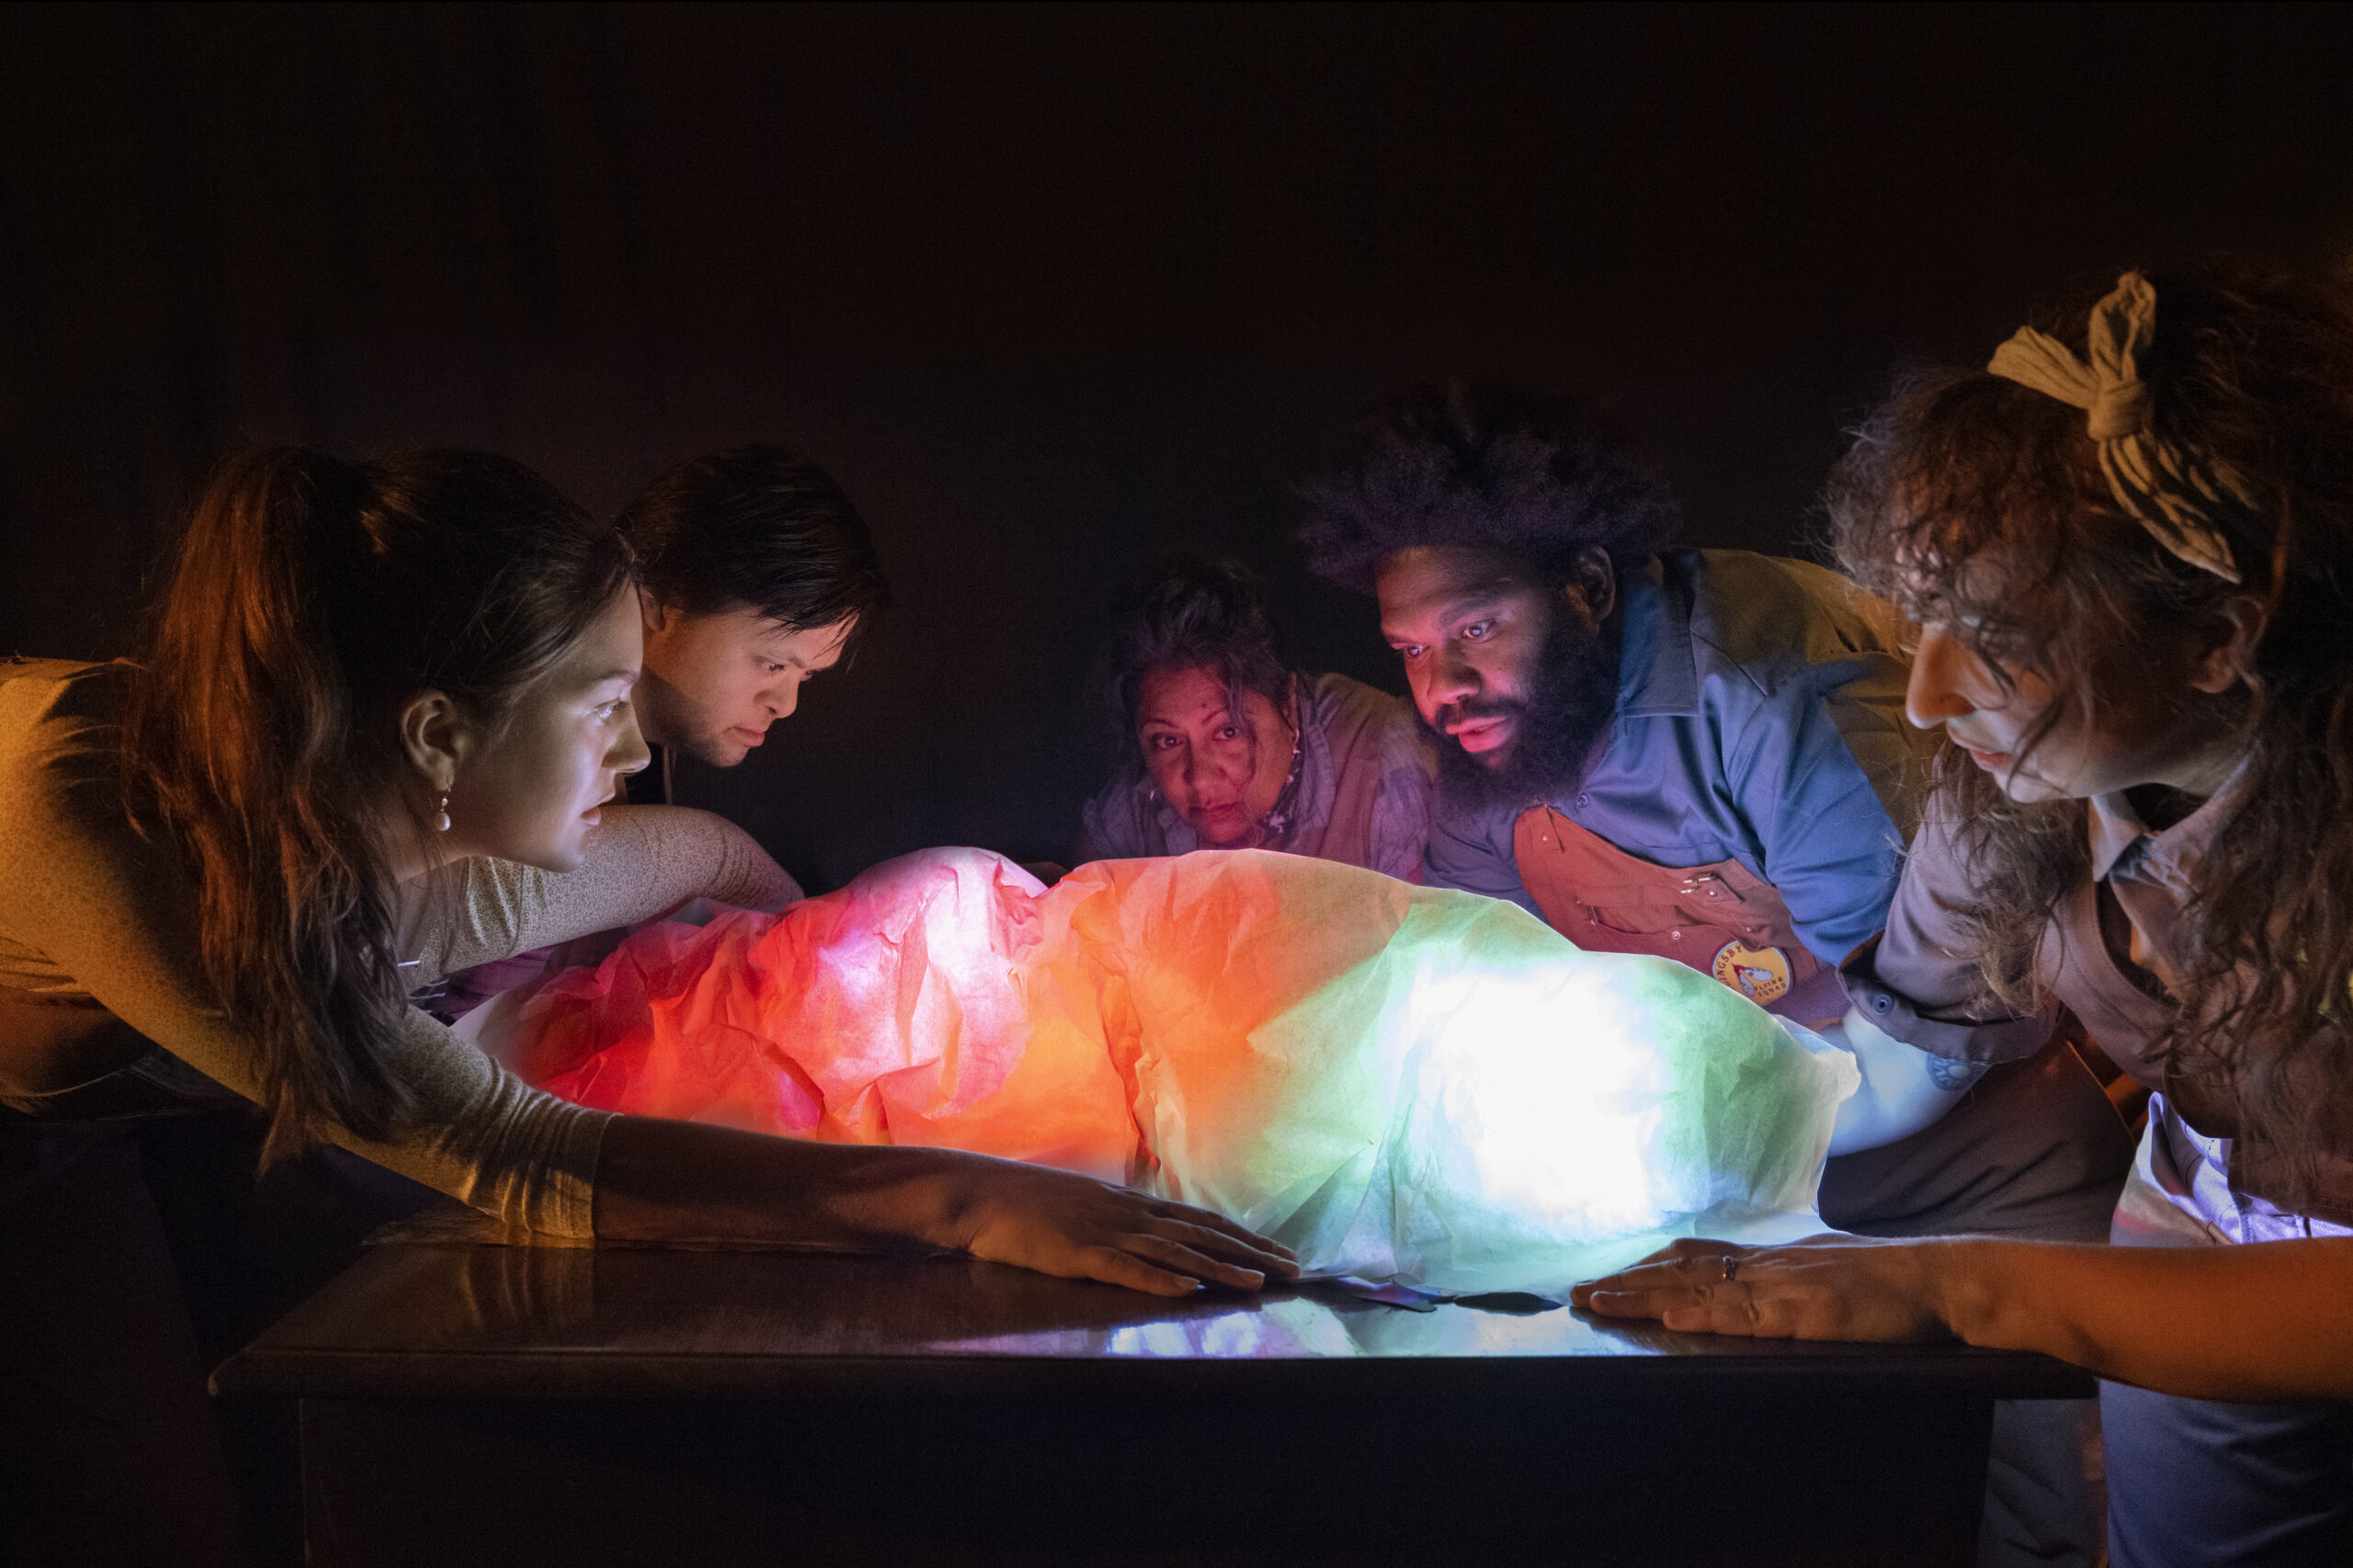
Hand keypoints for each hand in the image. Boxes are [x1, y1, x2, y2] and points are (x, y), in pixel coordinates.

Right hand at [941, 1159, 1300, 1297]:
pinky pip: (1125, 1268)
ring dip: (1220, 1267)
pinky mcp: (1077, 1254)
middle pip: (1202, 1233)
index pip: (1201, 1221)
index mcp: (1131, 1205)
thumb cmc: (1025, 1203)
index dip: (1244, 1236)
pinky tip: (1190, 1288)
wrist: (978, 1194)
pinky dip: (1160, 1279)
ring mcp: (1104, 1233)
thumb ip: (1118, 1220)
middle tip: (1295, 1270)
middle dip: (1251, 1252)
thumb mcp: (1084, 1206)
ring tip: (1258, 1283)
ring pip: (1174, 1252)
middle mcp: (1128, 1215)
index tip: (1281, 1252)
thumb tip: (1151, 1233)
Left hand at [1569, 1234, 1955, 1342]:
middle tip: (1577, 1292)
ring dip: (1643, 1295)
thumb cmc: (1888, 1283)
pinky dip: (1704, 1314)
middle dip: (1627, 1280)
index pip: (1695, 1255)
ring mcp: (1782, 1286)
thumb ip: (1785, 1281)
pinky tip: (1671, 1314)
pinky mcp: (1804, 1313)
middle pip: (1681, 1267)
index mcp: (1771, 1258)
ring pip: (1698, 1289)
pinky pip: (1745, 1314)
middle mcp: (1766, 1264)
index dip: (1648, 1264)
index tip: (1607, 1273)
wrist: (1940, 1280)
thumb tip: (1756, 1291)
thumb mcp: (1824, 1274)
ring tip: (1599, 1302)